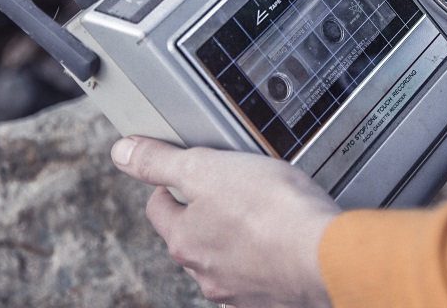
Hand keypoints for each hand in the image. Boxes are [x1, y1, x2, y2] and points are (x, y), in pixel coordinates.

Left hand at [111, 136, 340, 307]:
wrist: (324, 254)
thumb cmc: (271, 210)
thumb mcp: (205, 168)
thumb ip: (160, 161)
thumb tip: (122, 153)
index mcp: (184, 240)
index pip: (159, 207)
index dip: (170, 183)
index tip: (186, 172)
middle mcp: (206, 272)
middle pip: (192, 236)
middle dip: (205, 212)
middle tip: (230, 187)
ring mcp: (240, 290)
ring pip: (225, 258)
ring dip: (235, 238)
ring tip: (261, 213)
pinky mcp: (273, 298)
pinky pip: (260, 275)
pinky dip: (266, 259)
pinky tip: (282, 241)